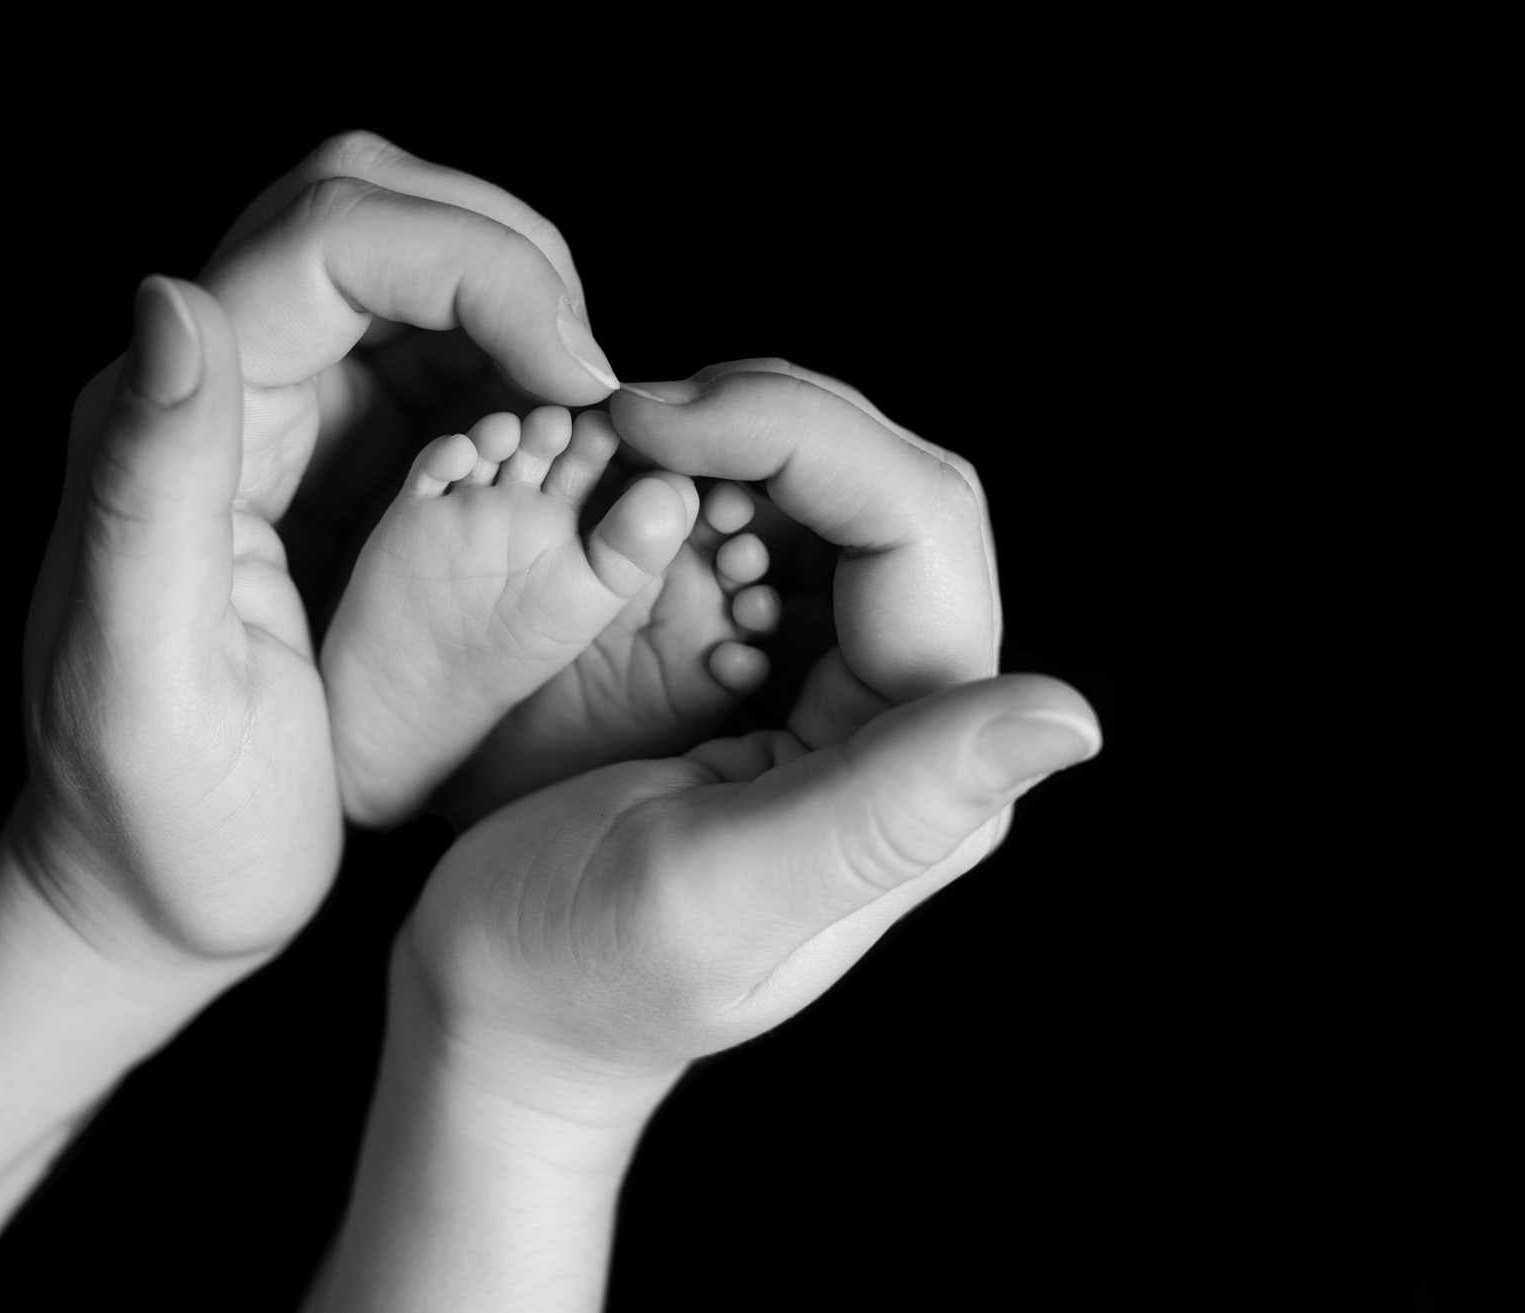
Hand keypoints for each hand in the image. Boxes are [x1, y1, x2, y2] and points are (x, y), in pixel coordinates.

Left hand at [13, 133, 623, 974]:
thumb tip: (172, 299)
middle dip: (501, 257)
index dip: (473, 264)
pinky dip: (519, 377)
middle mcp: (222, 391)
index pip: (327, 240)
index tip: (578, 371)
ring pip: (416, 273)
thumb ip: (152, 481)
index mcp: (174, 418)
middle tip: (588, 378)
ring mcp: (284, 423)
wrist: (152, 897)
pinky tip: (559, 455)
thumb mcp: (147, 671)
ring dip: (520, 313)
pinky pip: (443, 365)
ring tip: (587, 422)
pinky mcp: (340, 470)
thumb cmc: (155, 818)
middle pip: (370, 211)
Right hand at [403, 361, 1096, 1082]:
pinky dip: (706, 486)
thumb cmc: (581, 971)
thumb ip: (889, 805)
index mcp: (919, 762)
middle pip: (894, 488)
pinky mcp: (779, 681)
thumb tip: (1070, 716)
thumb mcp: (722, 890)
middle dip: (770, 421)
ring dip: (736, 444)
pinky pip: (775, 534)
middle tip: (634, 415)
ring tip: (628, 450)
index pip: (916, 524)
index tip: (652, 418)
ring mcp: (846, 693)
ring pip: (838, 493)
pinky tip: (636, 497)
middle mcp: (909, 718)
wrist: (499, 1011)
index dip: (799, 434)